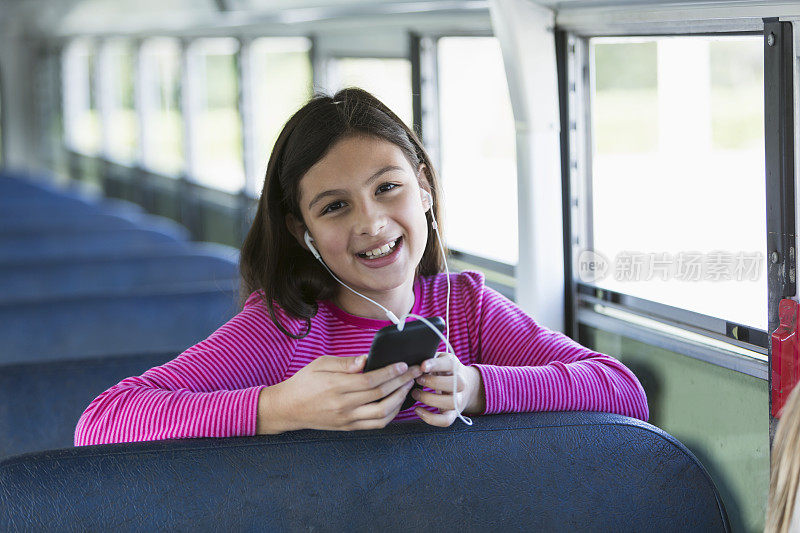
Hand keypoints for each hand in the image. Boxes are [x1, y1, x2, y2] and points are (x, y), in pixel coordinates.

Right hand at [257, 354, 421, 432]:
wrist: (288, 409)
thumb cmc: (304, 382)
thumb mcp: (320, 364)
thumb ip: (345, 363)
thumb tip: (367, 359)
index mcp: (336, 387)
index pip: (370, 381)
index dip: (390, 372)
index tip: (404, 364)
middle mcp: (343, 406)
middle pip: (381, 396)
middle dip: (402, 382)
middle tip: (415, 371)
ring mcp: (347, 420)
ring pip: (383, 414)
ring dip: (400, 399)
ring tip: (408, 385)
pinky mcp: (349, 428)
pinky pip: (376, 424)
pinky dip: (391, 413)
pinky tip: (397, 401)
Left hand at [412, 352, 484, 426]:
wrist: (466, 385)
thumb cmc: (445, 370)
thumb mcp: (440, 359)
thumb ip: (429, 357)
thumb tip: (411, 356)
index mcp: (455, 366)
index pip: (449, 364)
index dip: (436, 365)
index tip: (422, 366)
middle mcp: (461, 383)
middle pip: (453, 384)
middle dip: (432, 382)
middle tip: (417, 380)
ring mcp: (458, 400)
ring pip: (450, 402)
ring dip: (429, 399)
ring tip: (415, 393)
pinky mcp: (453, 414)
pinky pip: (445, 420)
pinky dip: (430, 418)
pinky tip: (417, 410)